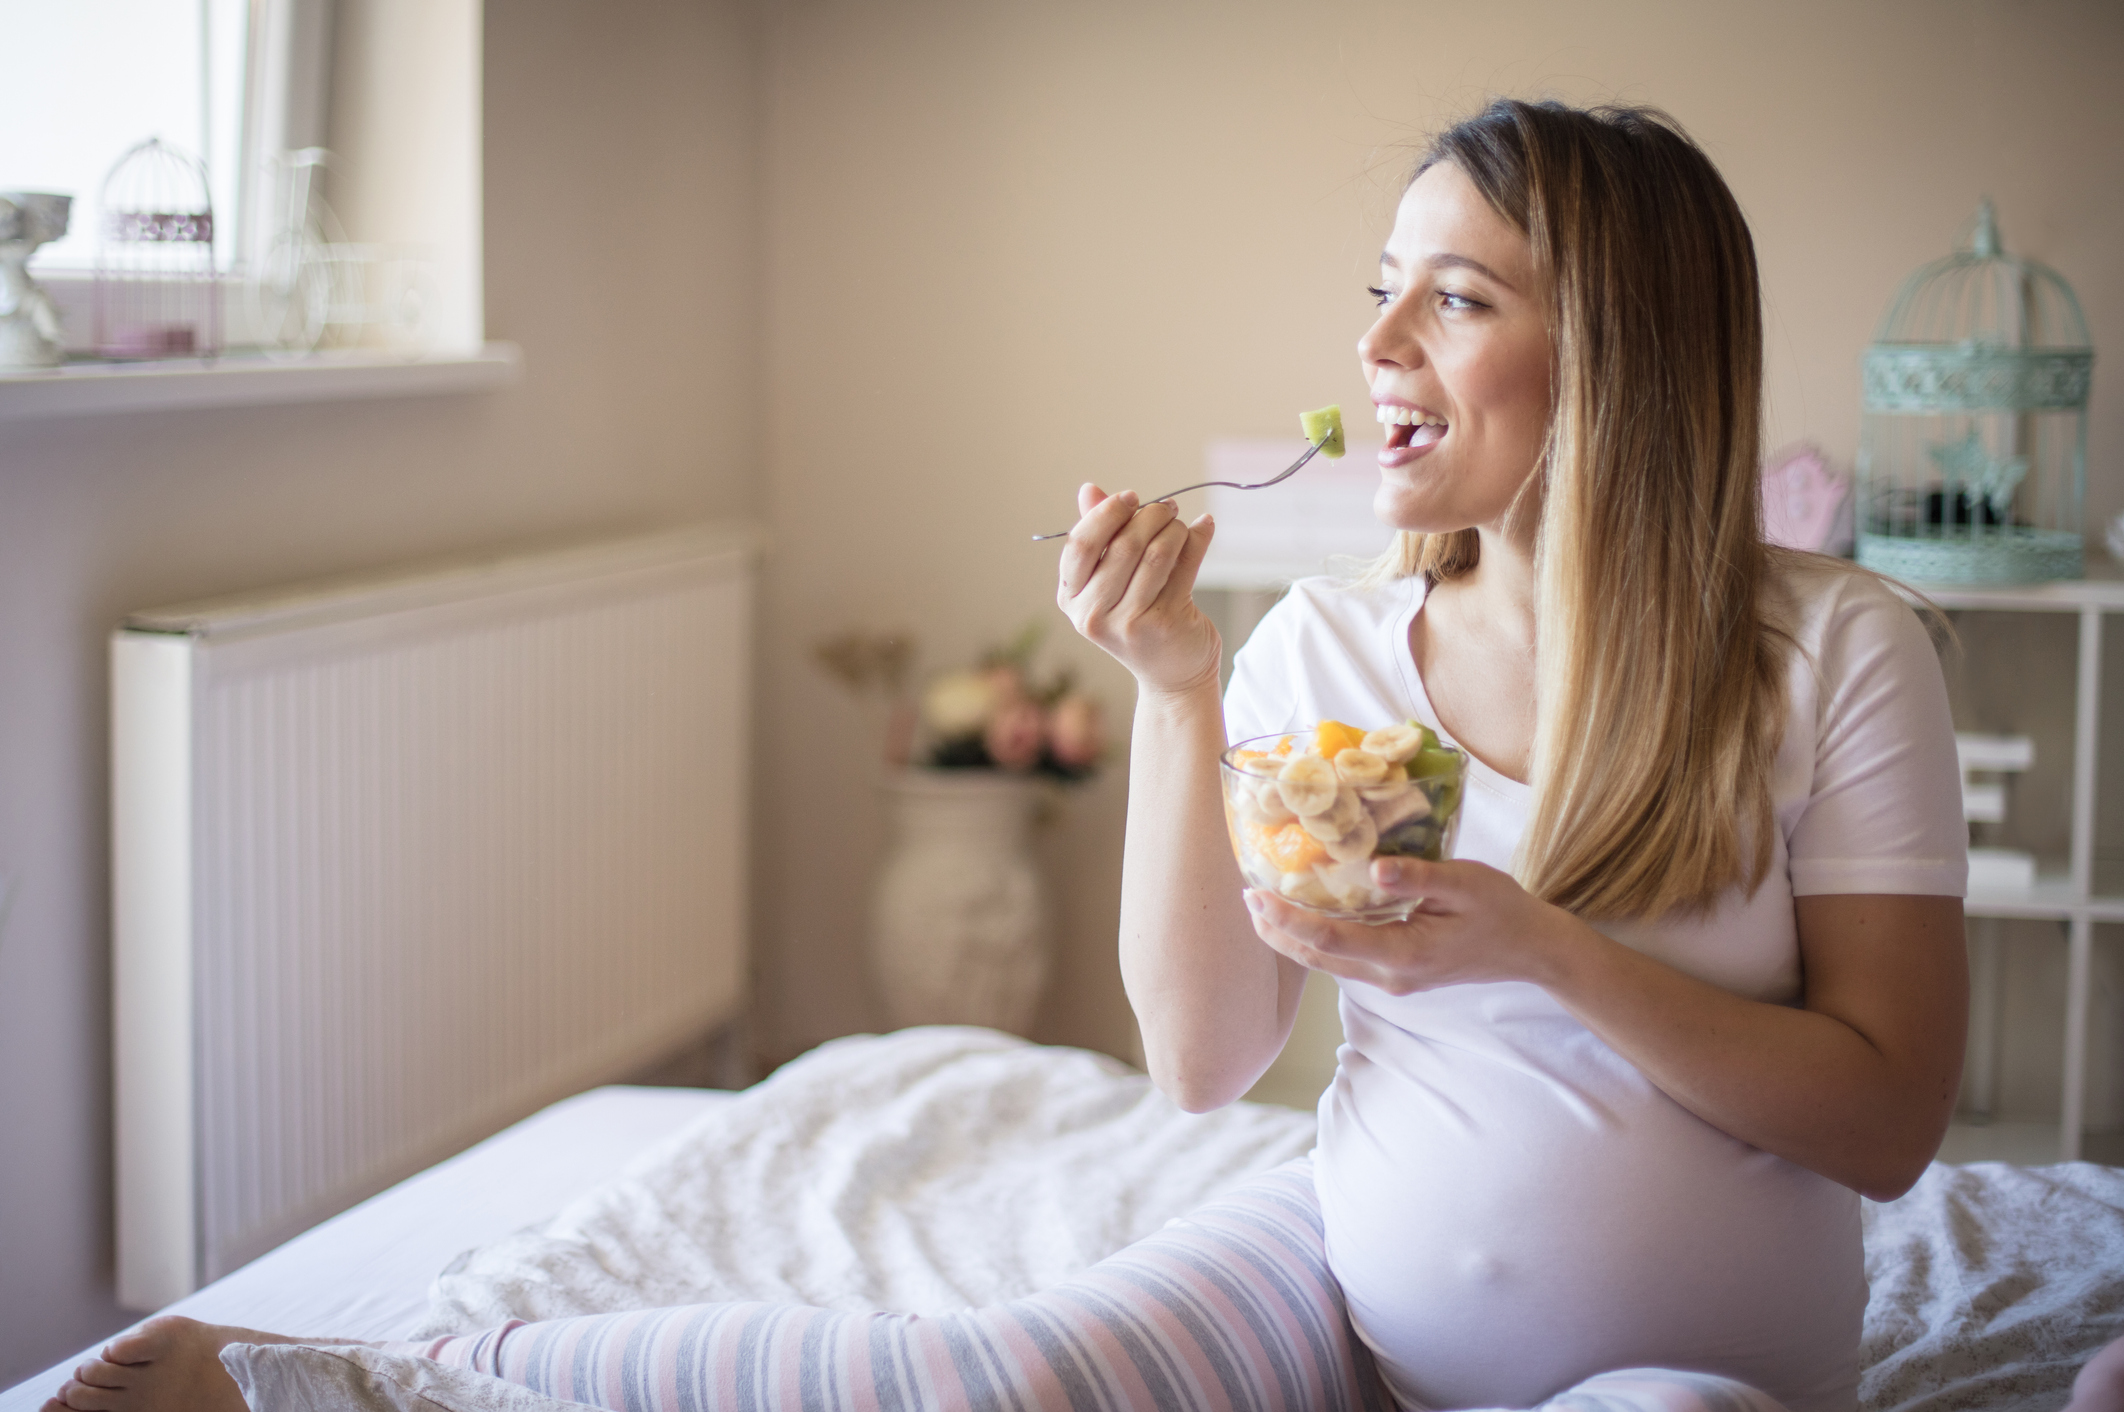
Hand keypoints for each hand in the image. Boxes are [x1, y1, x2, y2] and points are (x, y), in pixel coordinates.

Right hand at [1056, 482, 1221, 694]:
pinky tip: (1204, 527)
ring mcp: (1129, 623)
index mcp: (1071, 599)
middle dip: (1149, 516)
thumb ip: (1099, 537)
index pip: (1080, 545)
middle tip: (1167, 508)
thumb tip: (1088, 489)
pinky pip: (1184, 565)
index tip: (1131, 498)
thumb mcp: (1109, 582)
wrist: (1172, 676)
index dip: (1106, 514)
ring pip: (1155, 553)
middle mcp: (1093, 615)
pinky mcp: (1166, 623)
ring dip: (1174, 528)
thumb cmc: (1139, 620)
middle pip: (1122, 545)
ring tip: (1181, 525)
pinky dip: (1197, 539)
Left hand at [1242, 855, 1581, 994]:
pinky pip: (1343, 959)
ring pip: (1326, 963)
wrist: (1532, 949)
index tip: (1254, 894)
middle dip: (1275, 930)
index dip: (1286, 918)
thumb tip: (1372, 867)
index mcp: (1403, 954)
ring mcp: (1392, 981)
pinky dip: (1315, 939)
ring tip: (1262, 904)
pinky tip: (1305, 913)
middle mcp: (1389, 977)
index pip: (1327, 939)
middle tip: (1245, 895)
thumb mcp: (1466, 882)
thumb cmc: (1503, 910)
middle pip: (1315, 958)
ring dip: (1291, 937)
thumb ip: (1418, 876)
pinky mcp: (1395, 974)